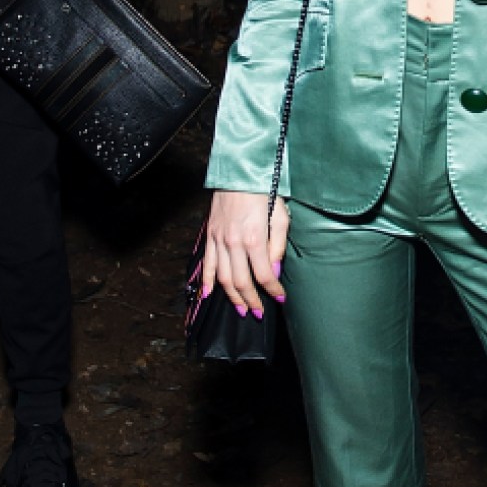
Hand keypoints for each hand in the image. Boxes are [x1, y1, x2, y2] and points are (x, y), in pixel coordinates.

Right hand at [204, 190, 289, 317]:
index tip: (280, 298)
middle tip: (258, 313)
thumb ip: (277, 247)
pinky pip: (207, 264)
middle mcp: (233, 243)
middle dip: (251, 300)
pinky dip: (207, 281)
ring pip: (222, 278)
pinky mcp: (210, 236)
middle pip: (241, 282)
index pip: (263, 275)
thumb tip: (274, 271)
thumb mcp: (280, 217)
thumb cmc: (263, 193)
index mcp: (253, 239)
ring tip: (241, 309)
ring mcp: (218, 241)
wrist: (239, 173)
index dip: (272, 290)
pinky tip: (208, 295)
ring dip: (232, 297)